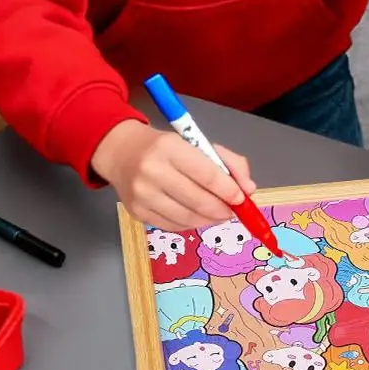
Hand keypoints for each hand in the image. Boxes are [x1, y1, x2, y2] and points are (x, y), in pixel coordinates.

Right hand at [93, 118, 256, 231]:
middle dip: (222, 209)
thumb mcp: (195, 143)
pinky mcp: (137, 213)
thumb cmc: (163, 147)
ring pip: (187, 218)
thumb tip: (248, 189)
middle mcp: (152, 171)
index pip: (206, 174)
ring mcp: (142, 195)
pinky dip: (191, 224)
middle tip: (232, 210)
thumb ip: (227, 161)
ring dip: (210, 220)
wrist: (119, 152)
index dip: (228, 190)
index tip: (241, 198)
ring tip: (218, 214)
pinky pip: (173, 226)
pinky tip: (198, 216)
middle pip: (198, 200)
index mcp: (169, 147)